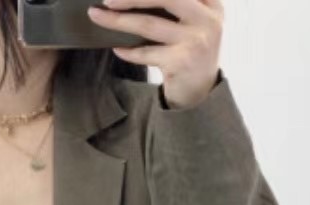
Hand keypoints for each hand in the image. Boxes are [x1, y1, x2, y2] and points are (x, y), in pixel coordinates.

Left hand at [87, 0, 223, 109]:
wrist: (201, 91)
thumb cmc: (191, 50)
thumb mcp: (194, 22)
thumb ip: (176, 4)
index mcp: (211, 3)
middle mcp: (207, 19)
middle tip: (107, 0)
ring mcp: (196, 42)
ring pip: (149, 24)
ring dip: (118, 21)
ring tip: (98, 16)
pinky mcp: (181, 63)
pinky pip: (145, 53)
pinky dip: (128, 51)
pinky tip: (117, 48)